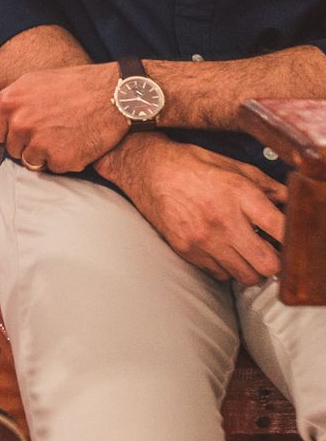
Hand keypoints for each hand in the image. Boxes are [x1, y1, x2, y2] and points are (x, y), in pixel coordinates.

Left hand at [0, 62, 127, 172]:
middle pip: (14, 150)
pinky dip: (66, 160)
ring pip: (32, 162)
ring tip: (66, 134)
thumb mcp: (32, 82)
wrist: (114, 94)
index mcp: (9, 103)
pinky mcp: (61, 159)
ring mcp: (39, 143)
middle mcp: (20, 124)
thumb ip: (0, 100)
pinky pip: (55, 168)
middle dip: (30, 143)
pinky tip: (79, 142)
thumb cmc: (73, 85)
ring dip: (46, 154)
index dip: (12, 132)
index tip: (30, 127)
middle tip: (54, 128)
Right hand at [98, 136, 286, 284]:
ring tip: (249, 253)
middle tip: (272, 251)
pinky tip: (224, 251)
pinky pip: (221, 275)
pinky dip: (228, 268)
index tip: (294, 240)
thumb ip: (267, 185)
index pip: (283, 230)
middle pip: (269, 265)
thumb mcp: (233, 166)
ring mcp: (203, 238)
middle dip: (277, 262)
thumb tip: (293, 201)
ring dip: (253, 268)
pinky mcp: (186, 250)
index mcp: (239, 194)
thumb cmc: (191, 164)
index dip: (295, 240)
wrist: (144, 168)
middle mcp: (222, 220)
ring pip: (247, 276)